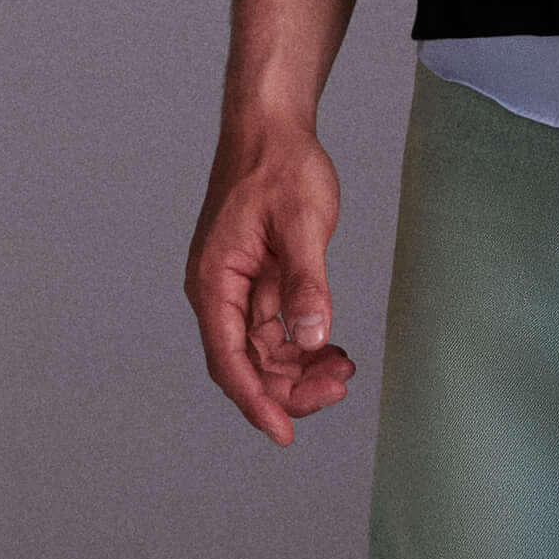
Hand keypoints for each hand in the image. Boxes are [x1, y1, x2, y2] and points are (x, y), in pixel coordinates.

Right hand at [186, 116, 354, 447]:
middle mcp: (218, 292)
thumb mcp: (300, 225)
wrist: (271, 126)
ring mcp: (237, 289)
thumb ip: (307, 285)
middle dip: (289, 387)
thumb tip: (312, 337)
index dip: (256, 401)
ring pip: (264, 352)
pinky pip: (276, 331)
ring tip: (344, 372)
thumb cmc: (278, 166)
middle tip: (338, 390)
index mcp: (214, 281)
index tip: (284, 432)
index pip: (230, 358)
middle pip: (247, 364)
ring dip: (300, 370)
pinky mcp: (257, 282)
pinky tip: (335, 352)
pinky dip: (304, 346)